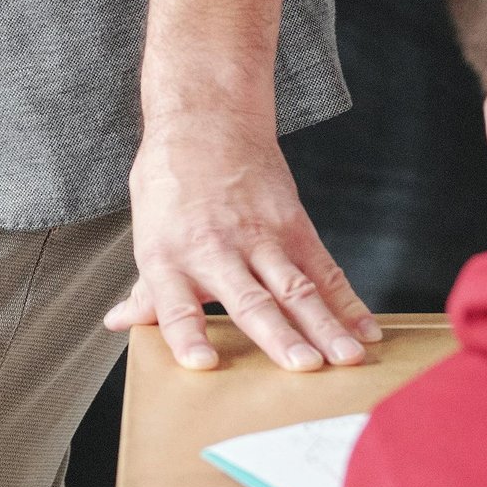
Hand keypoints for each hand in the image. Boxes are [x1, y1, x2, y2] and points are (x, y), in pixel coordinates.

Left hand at [107, 104, 377, 370]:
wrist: (207, 120)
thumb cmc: (171, 180)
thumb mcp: (147, 232)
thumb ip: (146, 288)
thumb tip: (121, 322)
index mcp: (169, 258)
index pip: (175, 305)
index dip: (187, 335)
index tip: (203, 364)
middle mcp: (216, 250)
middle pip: (249, 299)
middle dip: (278, 336)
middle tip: (302, 366)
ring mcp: (260, 237)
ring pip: (296, 288)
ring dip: (324, 325)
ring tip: (345, 357)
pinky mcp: (293, 226)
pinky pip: (325, 270)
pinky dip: (349, 304)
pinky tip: (365, 331)